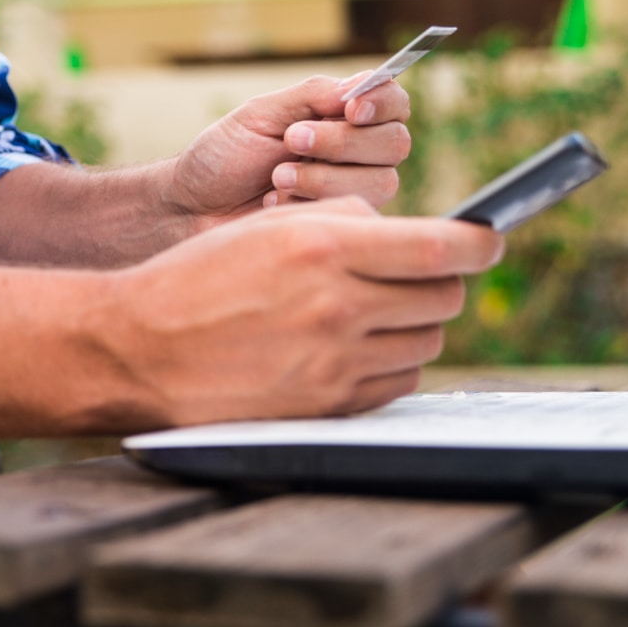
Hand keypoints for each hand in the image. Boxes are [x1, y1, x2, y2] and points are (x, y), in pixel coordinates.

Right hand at [103, 198, 503, 426]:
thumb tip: (407, 234)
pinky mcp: (328, 406)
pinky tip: (351, 346)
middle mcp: (338, 308)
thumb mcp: (268, 226)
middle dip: (440, 280)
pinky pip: (397, 383)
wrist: (138, 350)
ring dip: (412, 323)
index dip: (479, 242)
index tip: (489, 237)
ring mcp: (336, 364)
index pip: (441, 249)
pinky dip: (389, 362)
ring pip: (425, 342)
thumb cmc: (197, 278)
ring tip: (370, 311)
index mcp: (324, 249)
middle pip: (444, 298)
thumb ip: (345, 219)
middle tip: (414, 273)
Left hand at [167, 74, 411, 225]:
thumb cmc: (225, 156)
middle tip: (291, 141)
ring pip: (381, 182)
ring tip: (276, 177)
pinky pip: (354, 215)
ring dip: (324, 177)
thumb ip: (312, 97)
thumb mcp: (260, 115)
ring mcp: (353, 190)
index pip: (393, 102)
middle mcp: (358, 152)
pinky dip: (309, 204)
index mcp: (342, 115)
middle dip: (342, 142)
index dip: (382, 103)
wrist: (194, 207)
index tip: (350, 109)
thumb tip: (359, 87)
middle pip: (395, 143)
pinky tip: (275, 202)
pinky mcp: (341, 225)